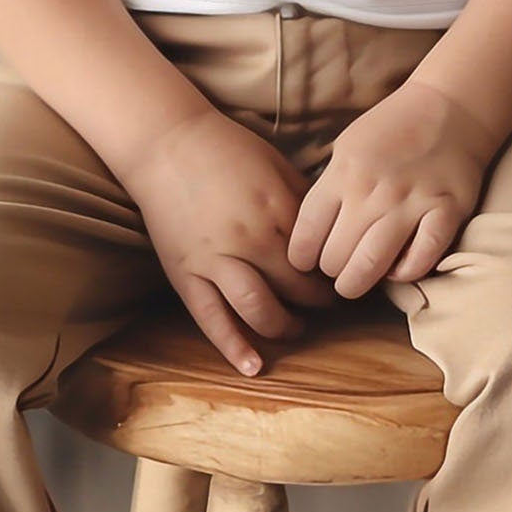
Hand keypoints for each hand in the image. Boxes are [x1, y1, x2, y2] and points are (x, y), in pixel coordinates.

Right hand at [124, 107, 337, 376]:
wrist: (167, 144)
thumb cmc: (227, 148)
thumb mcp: (276, 164)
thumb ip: (303, 199)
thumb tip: (332, 230)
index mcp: (278, 210)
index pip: (319, 258)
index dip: (335, 272)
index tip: (343, 276)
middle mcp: (251, 240)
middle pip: (296, 289)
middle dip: (318, 302)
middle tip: (327, 304)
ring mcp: (216, 260)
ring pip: (259, 310)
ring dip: (284, 326)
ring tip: (296, 327)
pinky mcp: (187, 274)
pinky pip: (211, 319)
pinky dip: (233, 347)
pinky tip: (254, 367)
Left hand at [285, 76, 497, 298]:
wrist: (449, 107)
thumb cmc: (392, 128)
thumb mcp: (347, 147)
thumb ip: (331, 187)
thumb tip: (312, 234)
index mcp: (343, 172)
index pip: (307, 234)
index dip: (301, 258)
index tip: (306, 262)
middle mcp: (373, 190)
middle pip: (335, 258)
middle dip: (330, 272)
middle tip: (335, 270)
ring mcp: (411, 203)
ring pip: (371, 267)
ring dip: (358, 282)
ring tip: (355, 281)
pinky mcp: (447, 212)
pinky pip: (419, 261)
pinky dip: (405, 273)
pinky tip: (397, 269)